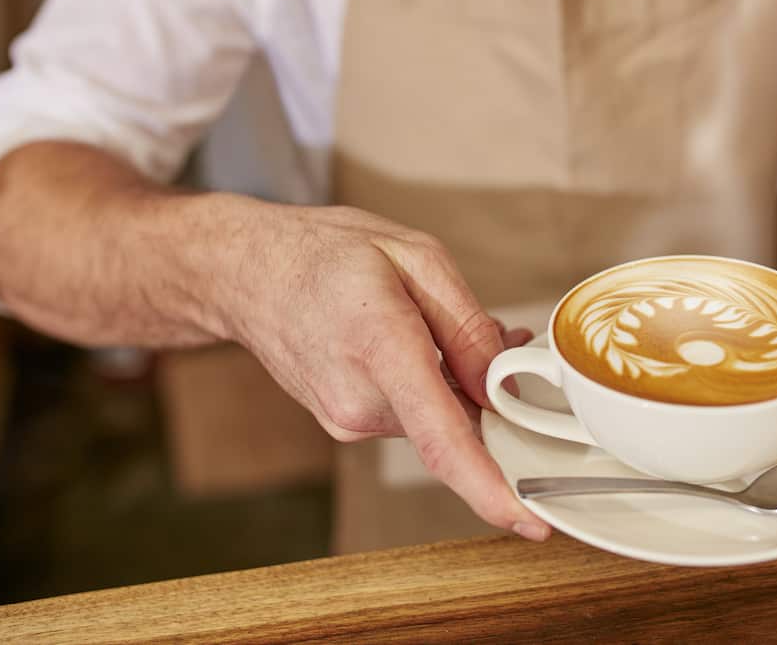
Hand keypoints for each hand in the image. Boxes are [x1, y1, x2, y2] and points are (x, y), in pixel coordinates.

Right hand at [219, 204, 548, 540]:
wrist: (247, 272)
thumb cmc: (325, 254)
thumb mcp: (415, 257)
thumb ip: (468, 325)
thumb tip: (502, 384)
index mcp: (382, 348)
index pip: (442, 439)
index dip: (491, 487)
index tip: (529, 522)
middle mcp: (360, 401)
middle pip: (457, 424)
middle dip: (494, 392)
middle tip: (505, 337)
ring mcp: (348, 421)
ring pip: (437, 418)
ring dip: (459, 385)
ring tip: (438, 323)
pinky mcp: (347, 425)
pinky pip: (412, 415)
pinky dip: (431, 389)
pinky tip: (415, 343)